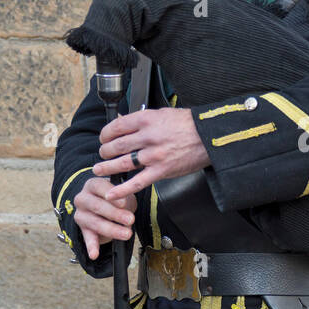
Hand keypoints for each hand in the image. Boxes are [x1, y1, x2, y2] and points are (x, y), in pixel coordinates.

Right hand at [73, 176, 136, 260]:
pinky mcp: (82, 229)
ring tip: (126, 234)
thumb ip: (123, 198)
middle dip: (115, 214)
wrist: (106, 209)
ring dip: (111, 230)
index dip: (111, 195)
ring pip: (95, 223)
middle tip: (130, 220)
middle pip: (97, 206)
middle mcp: (82, 198)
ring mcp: (80, 214)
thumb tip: (125, 206)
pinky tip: (94, 254)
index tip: (123, 203)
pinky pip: (87, 238)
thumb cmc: (115, 199)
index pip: (99, 187)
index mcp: (92, 185)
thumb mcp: (121, 194)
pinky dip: (91, 247)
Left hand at [91, 107, 210, 200]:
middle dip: (105, 151)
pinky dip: (123, 189)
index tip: (104, 138)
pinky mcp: (161, 171)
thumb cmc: (188, 124)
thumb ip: (142, 119)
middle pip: (116, 145)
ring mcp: (154, 155)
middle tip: (102, 154)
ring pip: (122, 162)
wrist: (209, 136)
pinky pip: (137, 182)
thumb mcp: (162, 114)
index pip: (116, 127)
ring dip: (106, 167)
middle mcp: (148, 137)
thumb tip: (122, 122)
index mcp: (146, 120)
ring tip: (99, 169)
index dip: (105, 134)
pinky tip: (112, 193)